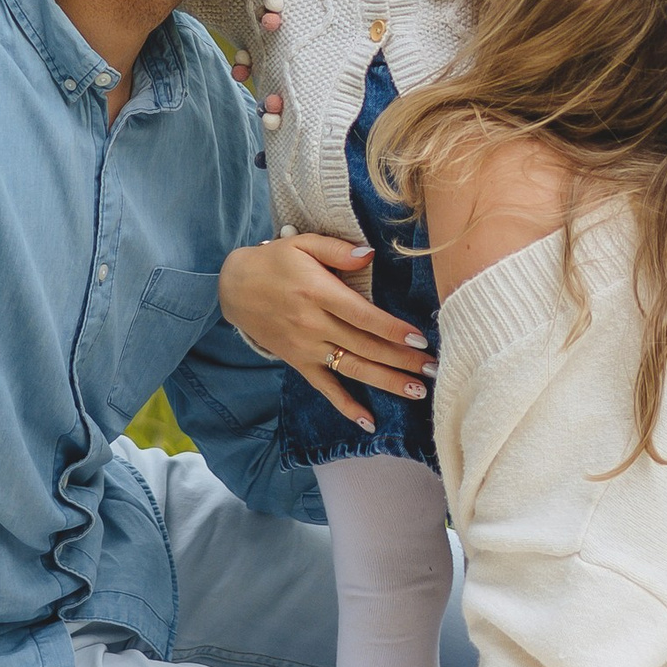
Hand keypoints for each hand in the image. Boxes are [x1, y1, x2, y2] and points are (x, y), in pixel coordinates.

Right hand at [218, 232, 432, 426]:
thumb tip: (371, 255)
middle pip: (365, 346)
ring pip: (352, 368)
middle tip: (433, 369)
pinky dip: (345, 406)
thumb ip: (337, 250)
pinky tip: (368, 422)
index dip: (392, 329)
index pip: (363, 316)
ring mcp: (306, 348)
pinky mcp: (298, 362)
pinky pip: (325, 387)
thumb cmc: (274, 261)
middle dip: (402, 360)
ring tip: (417, 392)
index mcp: (318, 293)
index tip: (420, 338)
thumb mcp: (303, 244)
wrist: (233, 287)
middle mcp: (314, 325)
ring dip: (386, 382)